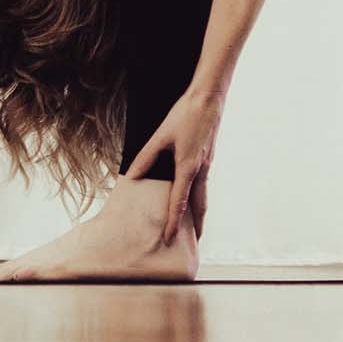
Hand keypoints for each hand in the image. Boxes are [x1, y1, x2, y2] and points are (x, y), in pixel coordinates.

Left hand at [126, 88, 224, 243]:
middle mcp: (201, 170)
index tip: (168, 239)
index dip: (173, 222)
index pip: (179, 202)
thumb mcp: (161, 136)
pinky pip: (204, 184)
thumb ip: (146, 157)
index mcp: (188, 168)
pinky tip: (194, 197)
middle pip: (199, 205)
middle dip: (196, 226)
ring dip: (199, 213)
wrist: (209, 98)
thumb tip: (133, 176)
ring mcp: (207, 165)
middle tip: (193, 243)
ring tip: (196, 227)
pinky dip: (200, 197)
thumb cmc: (185, 115)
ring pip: (204, 195)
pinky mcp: (208, 158)